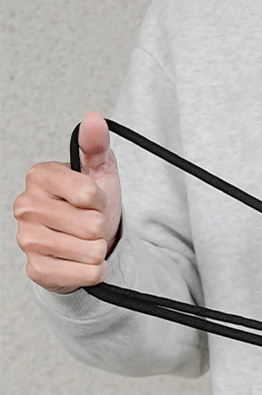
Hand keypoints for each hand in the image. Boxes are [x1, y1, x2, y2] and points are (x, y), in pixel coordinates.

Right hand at [14, 111, 122, 293]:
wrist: (87, 243)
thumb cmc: (92, 208)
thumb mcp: (100, 173)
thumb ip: (96, 146)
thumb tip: (93, 119)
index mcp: (39, 177)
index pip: (89, 193)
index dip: (102, 201)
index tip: (93, 201)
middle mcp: (26, 207)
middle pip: (92, 225)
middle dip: (100, 228)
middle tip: (90, 226)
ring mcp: (27, 240)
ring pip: (90, 251)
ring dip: (98, 251)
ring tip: (86, 243)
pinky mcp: (37, 270)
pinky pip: (85, 274)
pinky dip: (93, 272)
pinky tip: (81, 262)